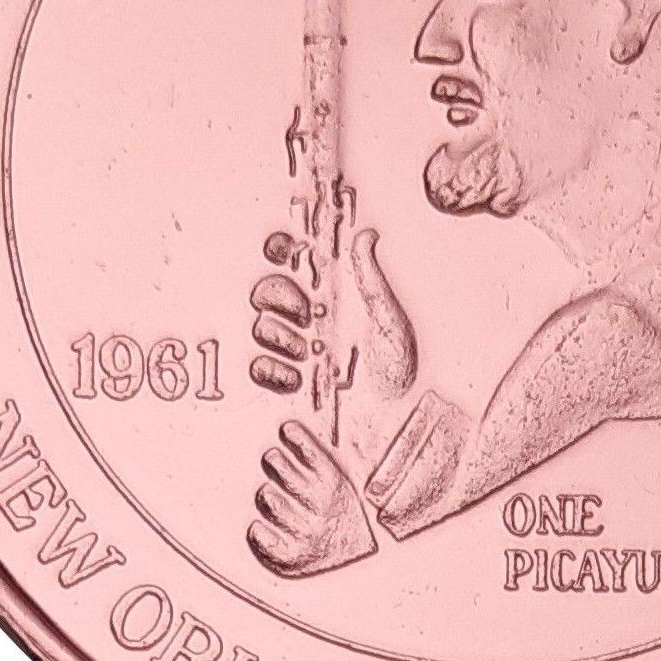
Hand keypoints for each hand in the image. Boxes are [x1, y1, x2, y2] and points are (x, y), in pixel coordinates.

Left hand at [247, 421, 375, 576]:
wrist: (356, 555)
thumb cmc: (344, 514)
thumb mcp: (343, 484)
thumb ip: (321, 463)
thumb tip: (292, 431)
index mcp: (335, 487)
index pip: (313, 455)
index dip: (297, 438)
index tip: (286, 429)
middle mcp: (321, 509)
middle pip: (289, 478)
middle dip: (276, 462)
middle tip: (271, 458)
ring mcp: (306, 532)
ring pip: (275, 505)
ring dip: (266, 495)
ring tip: (267, 492)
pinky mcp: (293, 556)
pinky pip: (267, 541)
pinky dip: (258, 532)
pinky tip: (258, 525)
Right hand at [250, 226, 417, 461]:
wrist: (397, 425)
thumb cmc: (401, 375)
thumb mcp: (389, 320)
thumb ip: (370, 279)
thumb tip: (365, 236)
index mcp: (336, 300)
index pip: (300, 265)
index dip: (287, 250)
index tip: (286, 246)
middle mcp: (313, 322)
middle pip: (272, 290)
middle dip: (281, 295)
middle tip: (305, 310)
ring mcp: (298, 353)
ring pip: (262, 326)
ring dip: (280, 334)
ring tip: (307, 348)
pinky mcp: (288, 384)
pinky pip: (260, 367)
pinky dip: (272, 368)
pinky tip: (296, 375)